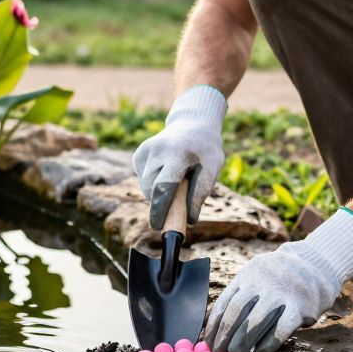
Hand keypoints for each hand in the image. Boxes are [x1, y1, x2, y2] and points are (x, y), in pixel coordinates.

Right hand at [132, 85, 227, 228]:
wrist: (192, 124)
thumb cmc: (205, 149)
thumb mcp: (213, 166)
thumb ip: (202, 191)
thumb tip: (190, 219)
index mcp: (177, 153)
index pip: (164, 186)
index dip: (160, 210)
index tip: (158, 226)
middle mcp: (157, 150)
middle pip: (151, 189)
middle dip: (161, 205)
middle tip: (176, 205)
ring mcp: (145, 150)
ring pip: (145, 186)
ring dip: (159, 193)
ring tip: (177, 180)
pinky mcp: (139, 153)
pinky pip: (143, 179)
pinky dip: (153, 183)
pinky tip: (166, 172)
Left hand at [205, 208, 352, 351]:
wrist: (317, 265)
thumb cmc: (280, 279)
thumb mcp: (258, 276)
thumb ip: (241, 295)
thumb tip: (215, 328)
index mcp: (248, 274)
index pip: (225, 301)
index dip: (214, 325)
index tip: (207, 343)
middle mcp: (263, 281)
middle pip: (237, 311)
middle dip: (225, 335)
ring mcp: (282, 293)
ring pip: (256, 321)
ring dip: (242, 342)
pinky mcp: (300, 307)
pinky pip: (280, 330)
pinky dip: (268, 344)